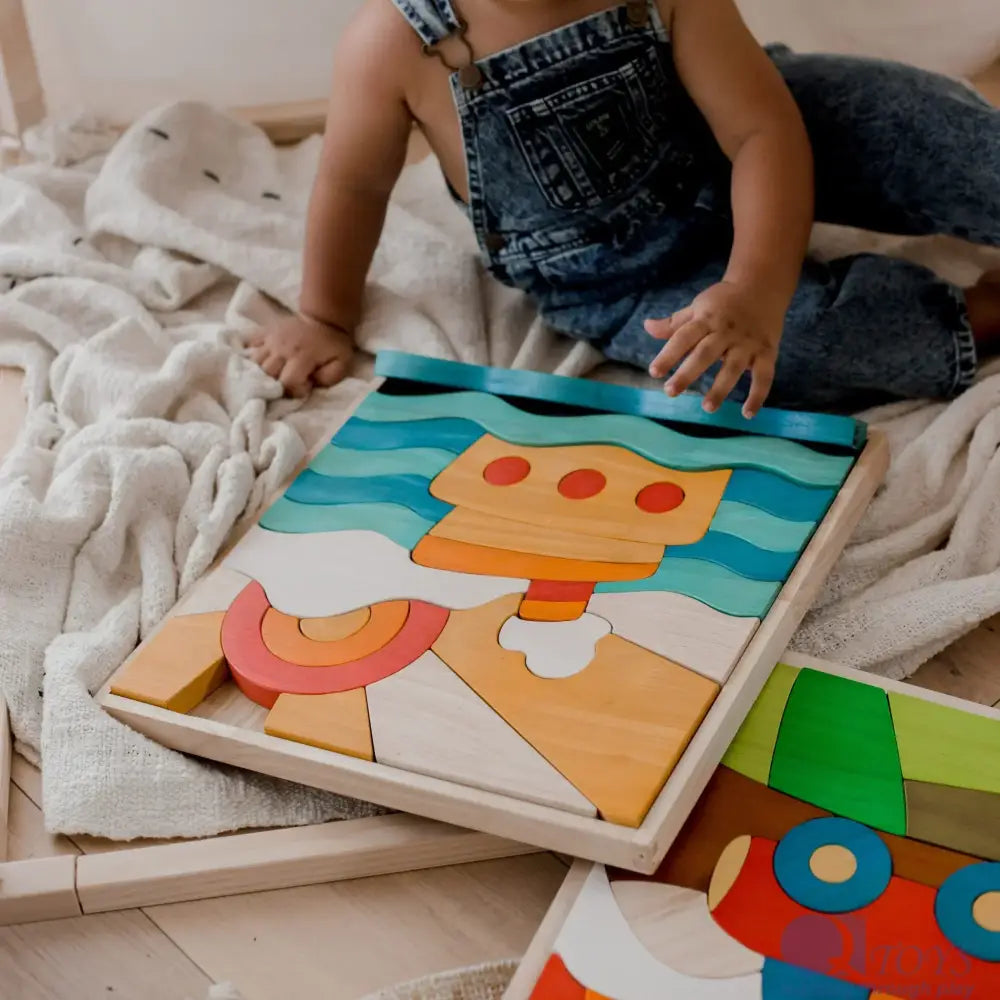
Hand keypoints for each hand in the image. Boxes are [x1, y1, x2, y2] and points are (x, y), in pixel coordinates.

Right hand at [248, 314, 354, 397]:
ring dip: (261, 373)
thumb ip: (329, 378)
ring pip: (255, 362)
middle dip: (275, 384)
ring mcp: (271, 339)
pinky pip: (248, 344)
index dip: (295, 391)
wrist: (323, 319)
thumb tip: (310, 383)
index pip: (288, 382)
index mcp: (302, 356)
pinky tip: (253, 362)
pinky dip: (247, 355)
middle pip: (267, 374)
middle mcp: (282, 347)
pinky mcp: (264, 333)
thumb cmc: (333, 345)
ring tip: (273, 375)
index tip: (305, 386)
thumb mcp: (342, 363)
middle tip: (288, 382)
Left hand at [645, 281, 784, 418]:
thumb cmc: (723, 302)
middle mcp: (726, 332)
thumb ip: (674, 323)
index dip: (669, 354)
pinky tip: (748, 414)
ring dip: (721, 388)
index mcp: (706, 320)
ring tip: (707, 408)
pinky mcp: (767, 352)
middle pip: (705, 354)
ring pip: (733, 368)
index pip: (683, 337)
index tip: (654, 372)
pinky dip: (758, 395)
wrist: (762, 286)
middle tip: (670, 392)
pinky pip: (764, 376)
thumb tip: (647, 326)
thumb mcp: (697, 307)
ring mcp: (748, 343)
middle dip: (687, 373)